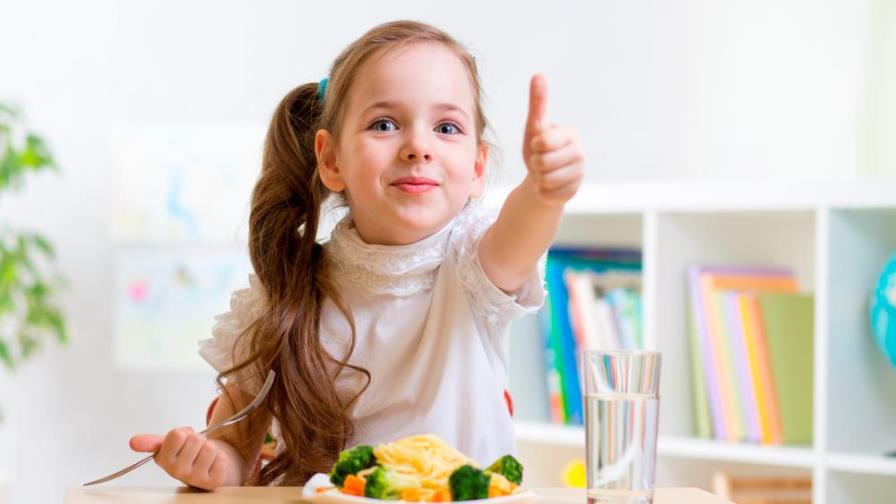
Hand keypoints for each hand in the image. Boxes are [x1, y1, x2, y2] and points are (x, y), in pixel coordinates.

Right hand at [130, 427, 242, 489]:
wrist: (210, 468)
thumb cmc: (189, 454)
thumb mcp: (169, 445)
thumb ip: (152, 442)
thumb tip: (133, 441)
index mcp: (164, 460)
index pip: (177, 434)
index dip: (184, 433)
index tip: (183, 442)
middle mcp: (177, 472)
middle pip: (195, 439)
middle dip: (198, 440)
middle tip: (196, 449)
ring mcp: (195, 478)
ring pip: (209, 447)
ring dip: (210, 448)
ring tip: (204, 456)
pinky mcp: (213, 482)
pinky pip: (221, 458)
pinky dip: (220, 457)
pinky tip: (213, 464)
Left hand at [522, 74, 583, 205]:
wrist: (542, 177)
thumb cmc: (538, 148)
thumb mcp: (535, 125)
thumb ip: (538, 102)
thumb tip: (538, 75)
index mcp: (570, 134)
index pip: (544, 141)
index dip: (535, 146)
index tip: (538, 145)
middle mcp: (579, 153)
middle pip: (544, 162)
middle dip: (535, 164)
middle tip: (540, 162)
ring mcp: (579, 174)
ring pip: (546, 180)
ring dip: (539, 178)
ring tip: (544, 173)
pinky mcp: (574, 191)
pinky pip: (548, 194)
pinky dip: (542, 192)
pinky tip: (548, 186)